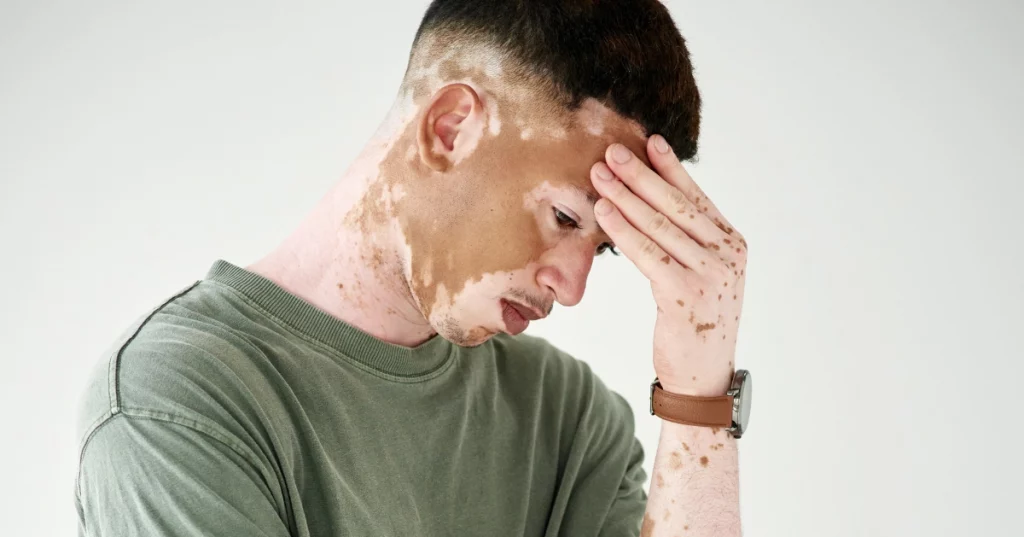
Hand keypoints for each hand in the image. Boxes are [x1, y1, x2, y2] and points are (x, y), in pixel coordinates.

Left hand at [590, 135, 746, 396]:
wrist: (702, 377)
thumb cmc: (694, 323)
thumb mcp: (700, 275)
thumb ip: (687, 241)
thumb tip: (652, 202)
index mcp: (732, 245)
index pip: (696, 197)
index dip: (670, 168)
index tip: (648, 141)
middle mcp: (727, 255)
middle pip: (676, 205)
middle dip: (641, 175)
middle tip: (612, 151)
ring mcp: (710, 274)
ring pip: (659, 226)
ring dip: (625, 196)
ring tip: (599, 174)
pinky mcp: (685, 294)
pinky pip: (648, 253)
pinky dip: (623, 230)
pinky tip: (603, 212)